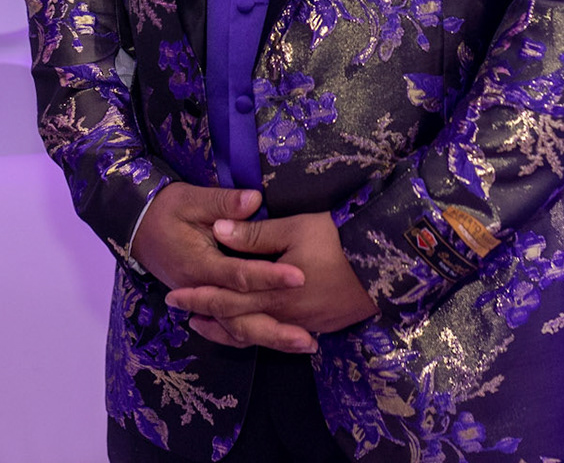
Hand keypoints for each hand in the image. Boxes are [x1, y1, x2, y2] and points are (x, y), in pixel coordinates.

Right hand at [130, 184, 319, 353]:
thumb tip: (254, 200)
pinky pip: (232, 327)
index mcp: (199, 265)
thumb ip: (224, 202)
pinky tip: (281, 341)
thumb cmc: (166, 210)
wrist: (139, 227)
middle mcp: (202, 290)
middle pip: (241, 318)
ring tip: (305, 344)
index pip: (240, 276)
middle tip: (308, 337)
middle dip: (276, 329)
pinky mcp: (207, 303)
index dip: (270, 277)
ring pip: (238, 329)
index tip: (300, 277)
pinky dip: (255, 336)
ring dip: (271, 338)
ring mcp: (204, 301)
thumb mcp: (191, 199)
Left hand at [165, 213, 377, 352]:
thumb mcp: (295, 227)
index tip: (174, 297)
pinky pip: (281, 335)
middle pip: (238, 323)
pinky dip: (261, 334)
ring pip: (259, 334)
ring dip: (231, 331)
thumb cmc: (339, 240)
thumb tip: (218, 230)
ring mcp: (304, 324)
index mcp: (272, 293)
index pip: (226, 298)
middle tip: (183, 315)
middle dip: (208, 318)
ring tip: (211, 327)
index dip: (199, 297)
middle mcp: (284, 315)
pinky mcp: (322, 325)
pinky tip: (258, 329)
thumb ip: (255, 234)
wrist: (388, 264)